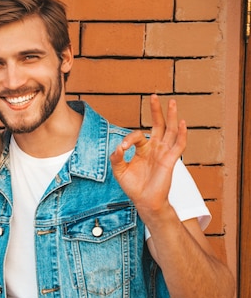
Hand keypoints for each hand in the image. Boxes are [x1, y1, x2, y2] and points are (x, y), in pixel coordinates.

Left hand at [110, 94, 185, 221]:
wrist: (144, 201)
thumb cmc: (133, 186)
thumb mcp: (119, 171)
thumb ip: (116, 158)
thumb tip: (118, 147)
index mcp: (143, 149)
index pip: (137, 136)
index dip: (129, 139)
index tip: (122, 149)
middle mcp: (155, 148)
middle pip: (158, 125)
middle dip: (156, 111)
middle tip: (154, 96)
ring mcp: (164, 153)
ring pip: (170, 131)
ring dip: (171, 116)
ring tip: (172, 102)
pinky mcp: (170, 160)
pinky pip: (179, 145)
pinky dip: (182, 134)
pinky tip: (182, 123)